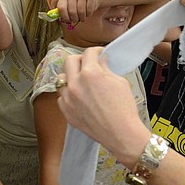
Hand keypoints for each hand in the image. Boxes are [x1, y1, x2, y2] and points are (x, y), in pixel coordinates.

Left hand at [55, 0, 98, 25]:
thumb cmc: (77, 5)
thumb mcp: (69, 7)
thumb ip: (63, 14)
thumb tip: (62, 21)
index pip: (61, 8)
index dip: (64, 16)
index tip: (67, 21)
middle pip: (72, 11)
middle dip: (74, 19)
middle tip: (75, 20)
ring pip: (81, 12)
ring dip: (82, 18)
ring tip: (82, 18)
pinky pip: (89, 10)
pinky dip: (88, 14)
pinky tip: (87, 13)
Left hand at [56, 48, 149, 163]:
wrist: (121, 133)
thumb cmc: (123, 109)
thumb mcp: (119, 82)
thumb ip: (106, 69)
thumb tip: (100, 61)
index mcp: (90, 74)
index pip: (88, 53)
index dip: (96, 51)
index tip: (98, 54)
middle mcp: (75, 85)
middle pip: (69, 61)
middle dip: (80, 59)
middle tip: (88, 64)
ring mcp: (68, 99)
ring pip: (61, 79)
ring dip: (71, 77)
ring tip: (81, 81)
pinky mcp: (67, 112)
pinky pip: (61, 97)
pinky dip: (68, 94)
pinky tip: (79, 96)